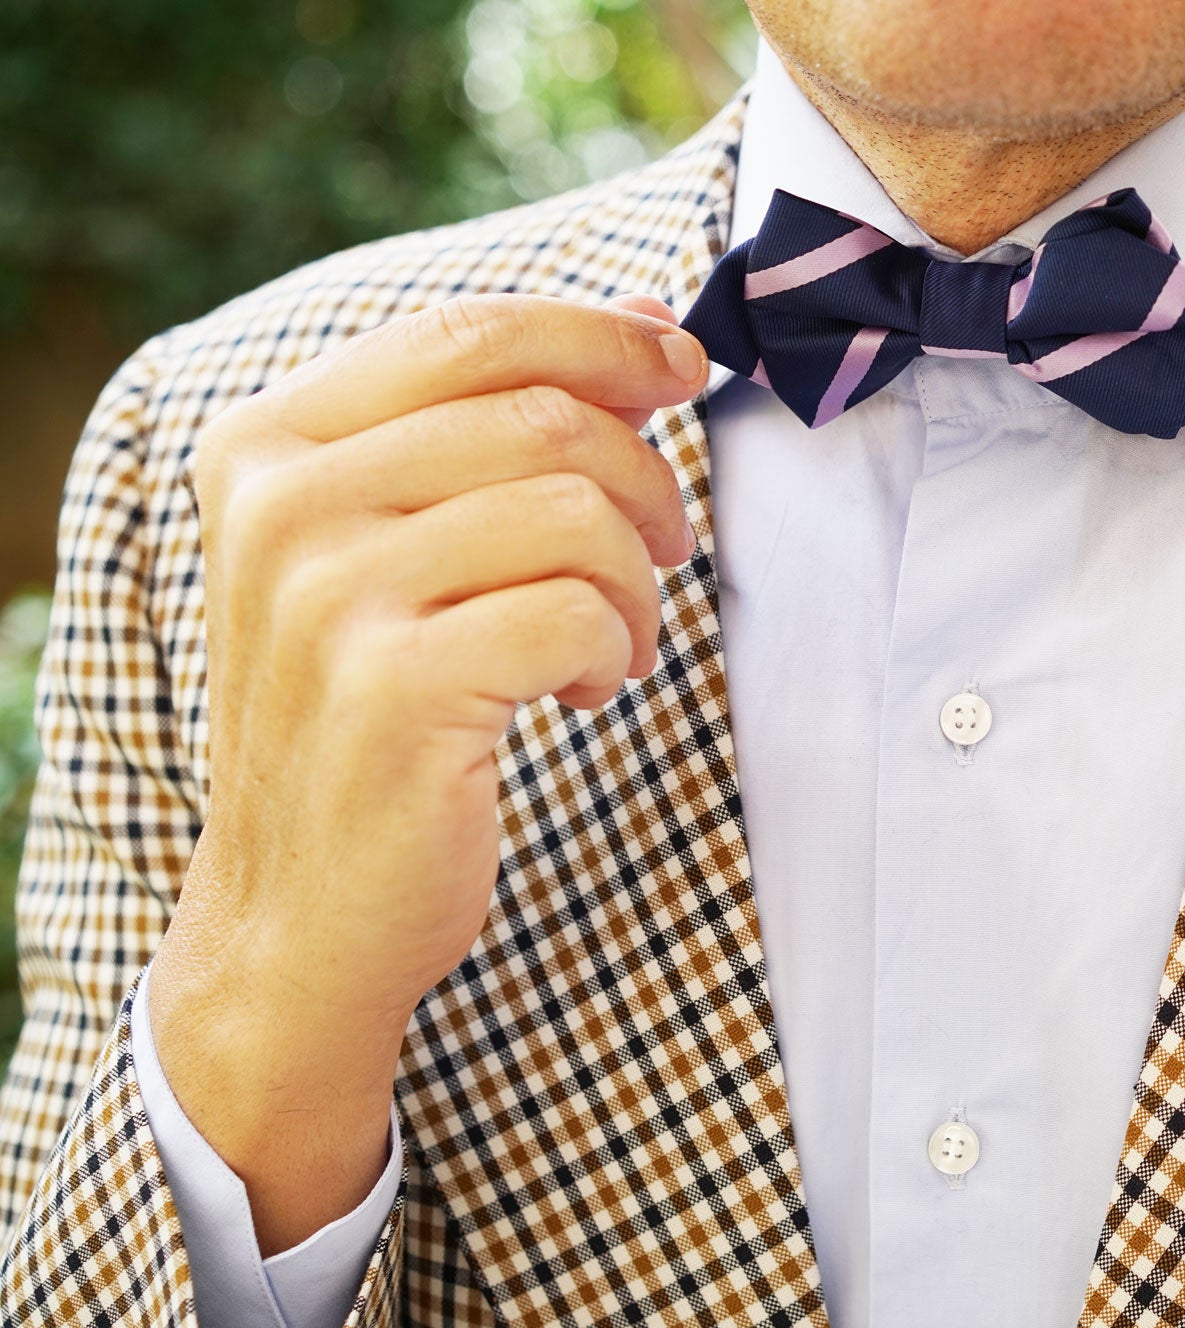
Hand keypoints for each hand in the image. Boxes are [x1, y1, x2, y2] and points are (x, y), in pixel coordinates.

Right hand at [146, 291, 706, 1253]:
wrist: (299, 913)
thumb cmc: (368, 717)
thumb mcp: (388, 550)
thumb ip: (487, 429)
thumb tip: (641, 320)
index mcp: (266, 444)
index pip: (470, 331)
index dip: (603, 338)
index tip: (682, 367)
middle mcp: (281, 504)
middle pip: (545, 418)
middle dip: (645, 481)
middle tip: (664, 548)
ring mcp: (327, 596)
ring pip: (576, 513)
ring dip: (635, 583)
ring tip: (611, 643)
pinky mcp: (393, 687)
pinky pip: (578, 613)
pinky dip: (614, 651)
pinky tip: (582, 693)